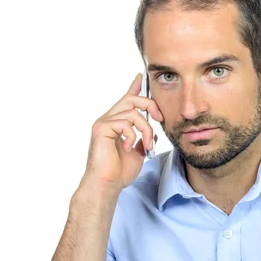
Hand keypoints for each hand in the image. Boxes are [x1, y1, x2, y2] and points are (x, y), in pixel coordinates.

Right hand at [79, 73, 163, 191]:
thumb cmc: (119, 172)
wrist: (108, 184)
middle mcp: (108, 119)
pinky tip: (128, 147)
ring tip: (147, 146)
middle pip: (132, 99)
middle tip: (160, 119)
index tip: (141, 77)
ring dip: (146, 129)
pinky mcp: (101, 128)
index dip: (134, 87)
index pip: (127, 99)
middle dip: (151, 105)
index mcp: (117, 123)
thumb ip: (143, 139)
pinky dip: (132, 135)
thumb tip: (153, 131)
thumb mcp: (138, 153)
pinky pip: (124, 122)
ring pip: (133, 112)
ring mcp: (103, 122)